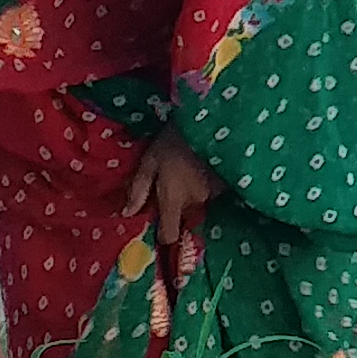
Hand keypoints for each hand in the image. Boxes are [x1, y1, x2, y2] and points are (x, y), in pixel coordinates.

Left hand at [121, 127, 223, 253]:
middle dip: (178, 207)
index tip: (160, 229)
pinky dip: (206, 185)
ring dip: (193, 194)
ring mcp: (214, 194)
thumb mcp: (149, 160)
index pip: (169, 234)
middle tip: (173, 184)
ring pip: (199, 204)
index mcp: (173, 199)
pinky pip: (213, 193)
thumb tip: (127, 214)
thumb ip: (139, 189)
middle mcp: (195, 203)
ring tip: (189, 172)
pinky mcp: (228, 184)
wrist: (211, 122)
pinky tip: (202, 169)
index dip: (164, 235)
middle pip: (185, 217)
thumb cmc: (174, 140)